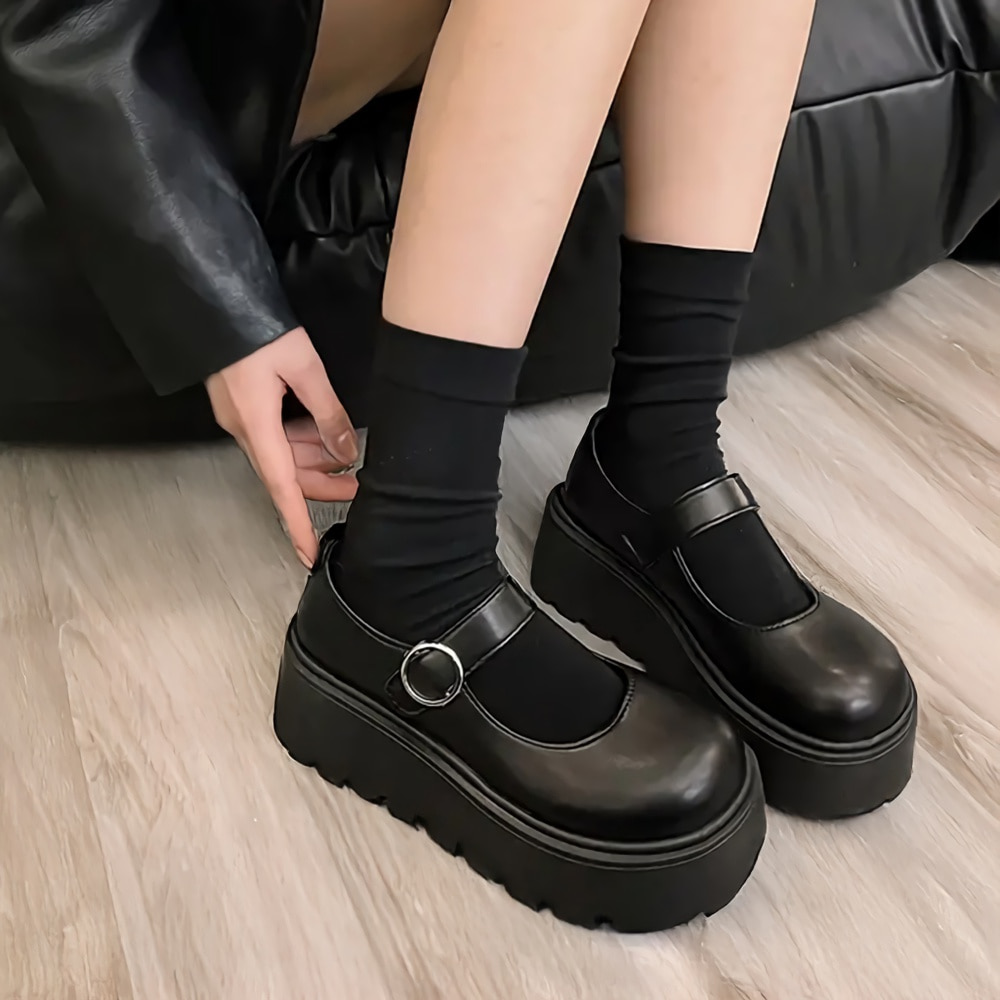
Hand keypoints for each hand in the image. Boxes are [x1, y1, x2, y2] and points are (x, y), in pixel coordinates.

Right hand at [206, 327, 359, 566]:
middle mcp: (245, 430)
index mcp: (257, 427)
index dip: (298, 524)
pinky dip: (301, 440)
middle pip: (287, 475)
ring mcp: (241, 419)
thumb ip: (329, 413)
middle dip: (323, 485)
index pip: (282, 489)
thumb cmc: (257, 331)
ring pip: (283, 456)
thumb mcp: (304, 369)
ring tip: (348, 453)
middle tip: (358, 484)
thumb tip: (347, 450)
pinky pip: (276, 437)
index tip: (309, 553)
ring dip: (314, 460)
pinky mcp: (244, 407)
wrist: (215, 301)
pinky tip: (323, 431)